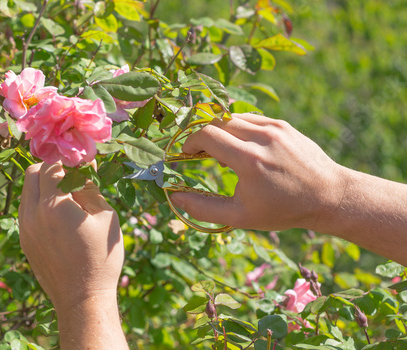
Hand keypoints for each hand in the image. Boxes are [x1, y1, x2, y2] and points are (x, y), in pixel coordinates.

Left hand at [19, 162, 127, 348]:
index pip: (53, 166)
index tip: (85, 166)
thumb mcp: (105, 217)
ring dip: (43, 185)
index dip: (70, 162)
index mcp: (54, 205)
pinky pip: (26, 209)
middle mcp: (32, 214)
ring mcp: (24, 228)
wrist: (82, 297)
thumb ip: (90, 188)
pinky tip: (60, 214)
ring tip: (67, 196)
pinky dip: (39, 202)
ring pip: (26, 191)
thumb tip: (85, 167)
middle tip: (73, 176)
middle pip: (32, 173)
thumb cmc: (101, 257)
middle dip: (52, 168)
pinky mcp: (24, 240)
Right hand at [170, 113, 345, 230]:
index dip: (190, 142)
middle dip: (204, 136)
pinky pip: (251, 119)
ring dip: (221, 131)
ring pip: (234, 118)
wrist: (329, 196)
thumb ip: (203, 208)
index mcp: (250, 160)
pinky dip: (239, 129)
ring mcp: (275, 127)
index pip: (208, 135)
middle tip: (201, 154)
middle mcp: (262, 137)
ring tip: (223, 153)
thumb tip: (174, 198)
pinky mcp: (283, 125)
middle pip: (218, 122)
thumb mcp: (240, 217)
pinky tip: (242, 146)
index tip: (187, 154)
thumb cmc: (283, 210)